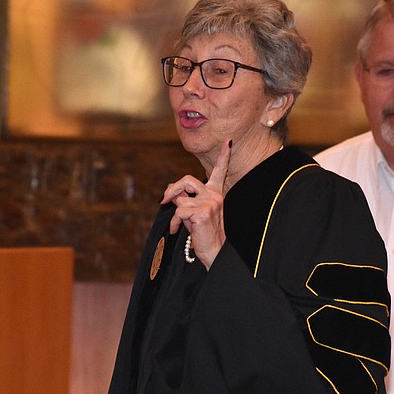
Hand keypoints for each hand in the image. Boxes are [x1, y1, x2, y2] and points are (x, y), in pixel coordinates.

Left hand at [161, 140, 230, 269]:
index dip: (224, 155)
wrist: (214, 252)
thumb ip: (186, 199)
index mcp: (216, 193)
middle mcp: (214, 195)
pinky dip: (173, 223)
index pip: (220, 171)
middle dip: (172, 190)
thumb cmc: (204, 234)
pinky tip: (176, 231)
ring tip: (179, 225)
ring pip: (180, 199)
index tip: (229, 141)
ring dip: (174, 213)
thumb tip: (170, 191)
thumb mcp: (195, 212)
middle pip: (187, 180)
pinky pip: (178, 212)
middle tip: (164, 201)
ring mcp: (209, 203)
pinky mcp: (202, 213)